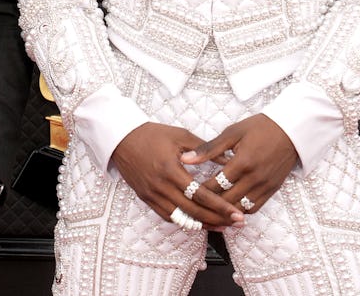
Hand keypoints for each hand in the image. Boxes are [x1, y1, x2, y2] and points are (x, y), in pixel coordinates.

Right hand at [110, 122, 243, 230]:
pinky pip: (168, 216)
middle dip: (218, 219)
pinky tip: (199, 222)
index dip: (220, 206)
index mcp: (170, 169)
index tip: (237, 213)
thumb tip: (228, 159)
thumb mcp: (180, 135)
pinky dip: (184, 221)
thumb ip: (205, 148)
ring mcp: (152, 195)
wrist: (121, 138)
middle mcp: (161, 186)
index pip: (200, 195)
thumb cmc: (152, 134)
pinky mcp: (146, 198)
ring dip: (203, 224)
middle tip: (237, 223)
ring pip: (181, 218)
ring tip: (222, 226)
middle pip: (193, 211)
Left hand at [180, 114, 298, 216]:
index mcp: (243, 162)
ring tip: (208, 211)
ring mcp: (265, 186)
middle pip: (227, 200)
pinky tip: (228, 208)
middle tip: (193, 205)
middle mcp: (254, 178)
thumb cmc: (260, 128)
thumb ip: (208, 149)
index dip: (199, 190)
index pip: (216, 184)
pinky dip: (240, 211)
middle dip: (209, 204)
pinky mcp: (272, 190)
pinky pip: (254, 208)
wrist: (291, 130)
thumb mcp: (232, 133)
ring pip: (240, 209)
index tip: (186, 191)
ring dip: (224, 211)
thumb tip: (185, 159)